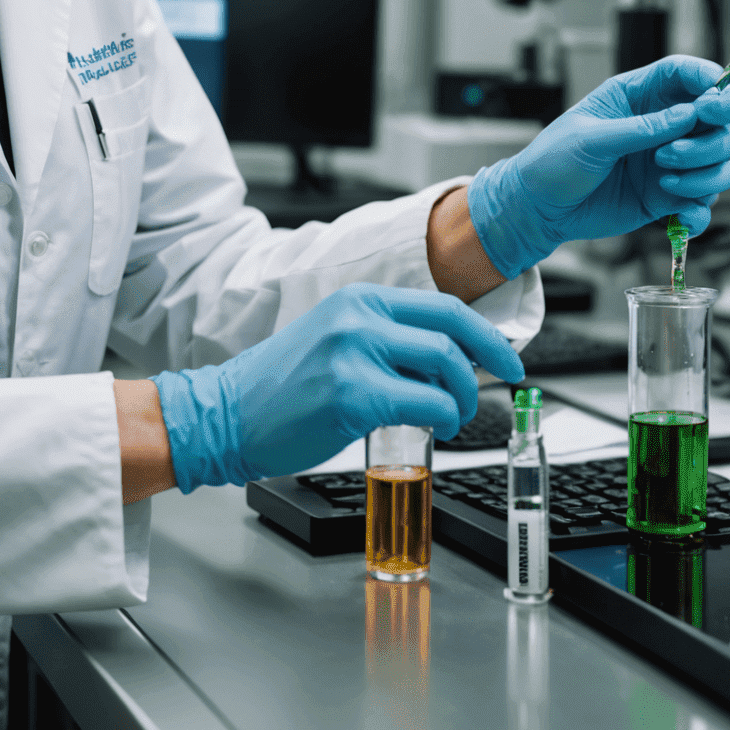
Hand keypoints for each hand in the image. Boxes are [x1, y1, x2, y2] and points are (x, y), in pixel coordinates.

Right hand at [151, 283, 524, 490]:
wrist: (225, 414)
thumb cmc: (280, 388)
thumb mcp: (335, 340)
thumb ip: (384, 341)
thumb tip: (444, 363)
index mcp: (359, 300)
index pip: (441, 306)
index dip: (483, 332)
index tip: (504, 355)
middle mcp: (359, 317)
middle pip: (451, 329)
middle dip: (489, 360)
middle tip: (503, 382)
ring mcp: (355, 353)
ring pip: (444, 366)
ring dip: (464, 396)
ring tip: (455, 416)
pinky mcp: (353, 394)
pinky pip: (425, 404)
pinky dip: (443, 418)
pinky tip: (436, 429)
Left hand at [466, 56, 729, 280]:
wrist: (538, 209)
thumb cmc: (553, 161)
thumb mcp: (592, 139)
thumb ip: (642, 128)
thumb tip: (689, 114)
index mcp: (638, 97)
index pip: (688, 74)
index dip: (712, 83)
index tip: (716, 103)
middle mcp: (661, 126)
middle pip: (719, 121)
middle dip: (711, 139)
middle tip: (671, 155)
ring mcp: (668, 162)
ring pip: (720, 161)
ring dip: (706, 175)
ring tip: (667, 182)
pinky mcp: (667, 196)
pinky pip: (704, 201)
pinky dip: (700, 210)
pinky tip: (679, 215)